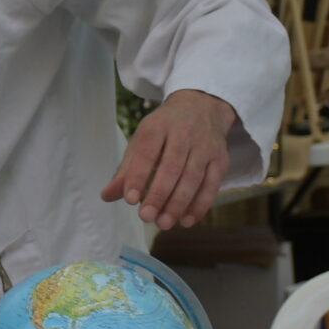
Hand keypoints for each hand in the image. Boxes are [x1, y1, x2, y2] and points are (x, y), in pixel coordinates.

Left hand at [103, 89, 237, 229]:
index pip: (147, 152)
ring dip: (178, 203)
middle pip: (172, 167)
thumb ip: (126, 169)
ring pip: (193, 177)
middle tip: (146, 217)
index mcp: (158, 126)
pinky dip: (200, 204)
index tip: (130, 199)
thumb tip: (107, 196)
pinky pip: (212, 184)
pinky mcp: (221, 158)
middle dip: (159, 194)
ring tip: (164, 223)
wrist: (202, 105)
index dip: (138, 176)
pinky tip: (186, 220)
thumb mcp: (142, 140)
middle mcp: (183, 134)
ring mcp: (205, 146)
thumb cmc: (165, 129)